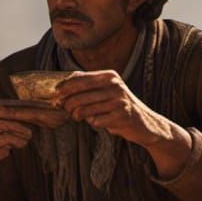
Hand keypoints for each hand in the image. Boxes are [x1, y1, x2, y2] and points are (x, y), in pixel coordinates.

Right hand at [0, 99, 64, 200]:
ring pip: (2, 127)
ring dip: (20, 131)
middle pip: (1, 112)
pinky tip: (19, 145)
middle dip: (24, 114)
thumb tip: (37, 113)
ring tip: (28, 137)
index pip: (3, 104)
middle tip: (42, 119)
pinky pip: (1, 144)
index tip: (43, 108)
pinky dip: (14, 143)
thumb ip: (10, 120)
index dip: (24, 105)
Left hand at [56, 71, 173, 146]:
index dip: (65, 87)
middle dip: (68, 104)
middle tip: (66, 109)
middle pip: (79, 95)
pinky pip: (95, 121)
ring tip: (78, 116)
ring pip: (84, 109)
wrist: (145, 123)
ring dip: (77, 115)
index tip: (56, 93)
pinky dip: (93, 123)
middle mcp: (115, 86)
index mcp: (110, 76)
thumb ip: (88, 86)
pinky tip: (98, 122)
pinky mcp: (121, 117)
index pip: (80, 79)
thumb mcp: (107, 90)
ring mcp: (119, 101)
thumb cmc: (120, 106)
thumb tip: (61, 87)